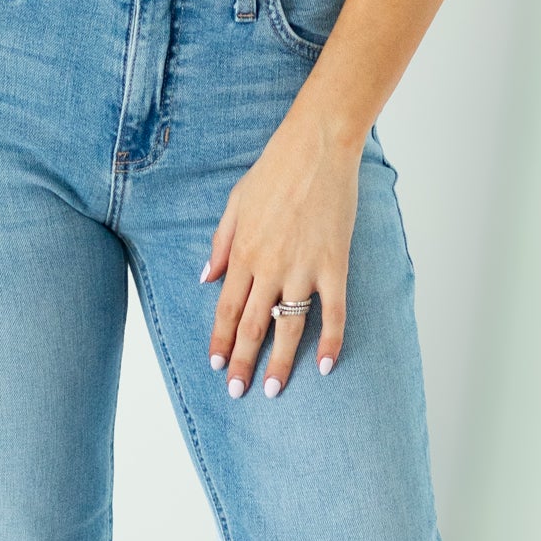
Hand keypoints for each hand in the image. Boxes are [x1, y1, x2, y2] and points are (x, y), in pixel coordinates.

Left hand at [203, 103, 360, 394]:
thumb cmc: (275, 170)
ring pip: (289, 326)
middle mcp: (269, 267)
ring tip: (274, 390)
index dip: (221, 340)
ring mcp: (303, 268)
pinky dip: (331, 341)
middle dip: (243, 362)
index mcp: (243, 252)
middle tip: (237, 393)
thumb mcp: (235, 202)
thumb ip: (221, 243)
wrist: (317, 147)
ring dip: (280, 361)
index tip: (218, 366)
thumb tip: (206, 277)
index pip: (227, 308)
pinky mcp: (334, 264)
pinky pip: (334, 312)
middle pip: (253, 325)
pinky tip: (326, 365)